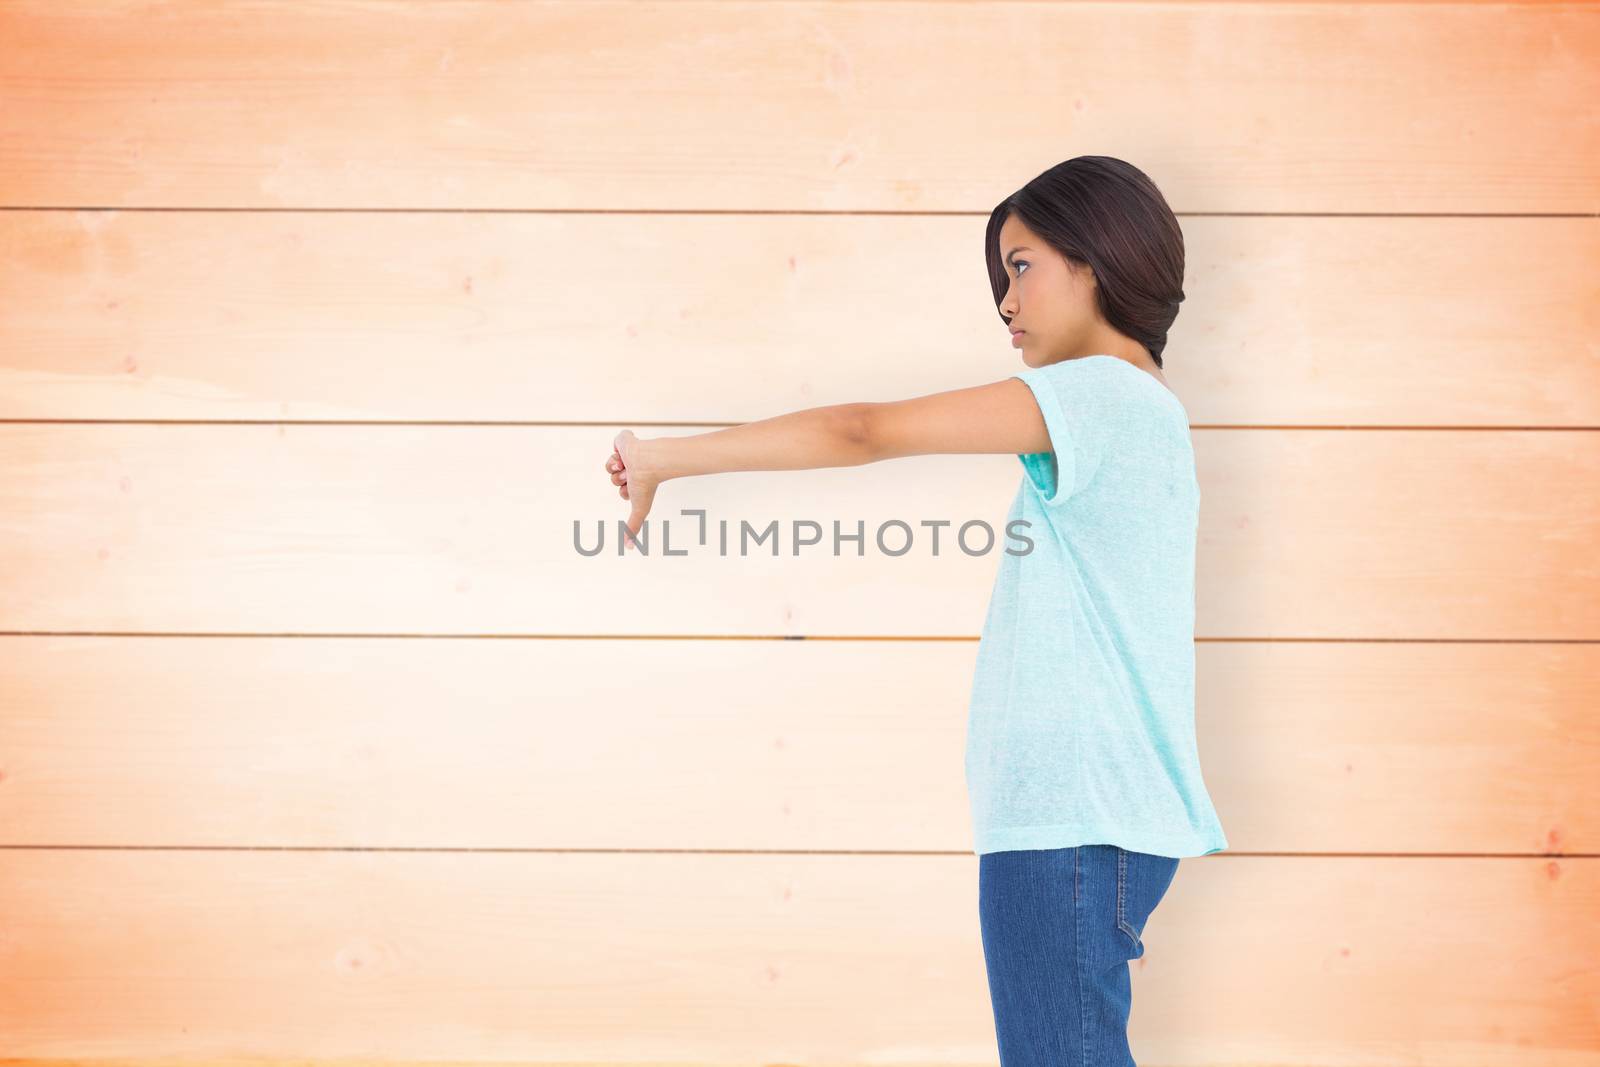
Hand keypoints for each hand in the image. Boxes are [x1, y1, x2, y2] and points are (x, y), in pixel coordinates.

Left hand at [605, 430, 660, 551]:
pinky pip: (615, 444)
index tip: (631, 487)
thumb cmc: (647, 485)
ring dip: (616, 465)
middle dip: (619, 478)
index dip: (622, 489)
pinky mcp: (626, 441)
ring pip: (610, 465)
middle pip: (613, 478)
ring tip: (627, 464)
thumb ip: (633, 527)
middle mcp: (632, 470)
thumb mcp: (639, 509)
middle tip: (630, 475)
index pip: (620, 489)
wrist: (650, 462)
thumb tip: (629, 549)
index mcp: (635, 483)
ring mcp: (628, 455)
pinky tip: (626, 453)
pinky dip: (618, 449)